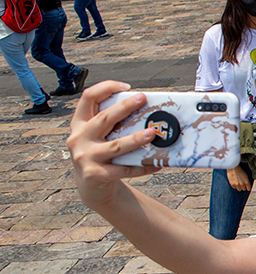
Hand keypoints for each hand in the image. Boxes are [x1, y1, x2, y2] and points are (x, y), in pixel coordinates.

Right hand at [68, 81, 159, 208]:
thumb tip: (148, 112)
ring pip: (115, 146)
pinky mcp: (94, 175)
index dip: (106, 88)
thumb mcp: (98, 136)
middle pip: (103, 119)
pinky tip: (157, 163)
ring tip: (152, 133)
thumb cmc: (101, 155)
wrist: (91, 186)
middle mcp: (79, 138)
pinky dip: (142, 166)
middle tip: (143, 99)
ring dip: (135, 139)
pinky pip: (123, 170)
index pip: (88, 98)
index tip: (127, 87)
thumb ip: (112, 124)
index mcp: (80, 123)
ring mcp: (85, 157)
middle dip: (124, 107)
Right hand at [227, 166, 251, 191]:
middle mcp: (242, 184)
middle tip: (242, 183)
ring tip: (238, 183)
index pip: (249, 189)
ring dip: (239, 187)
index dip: (248, 188)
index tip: (247, 187)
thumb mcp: (246, 176)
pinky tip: (234, 182)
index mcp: (247, 182)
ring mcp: (237, 184)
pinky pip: (234, 188)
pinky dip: (235, 186)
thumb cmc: (240, 171)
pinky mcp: (232, 184)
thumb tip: (247, 187)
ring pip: (239, 189)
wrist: (233, 168)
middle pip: (244, 189)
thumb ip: (247, 182)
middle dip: (243, 187)